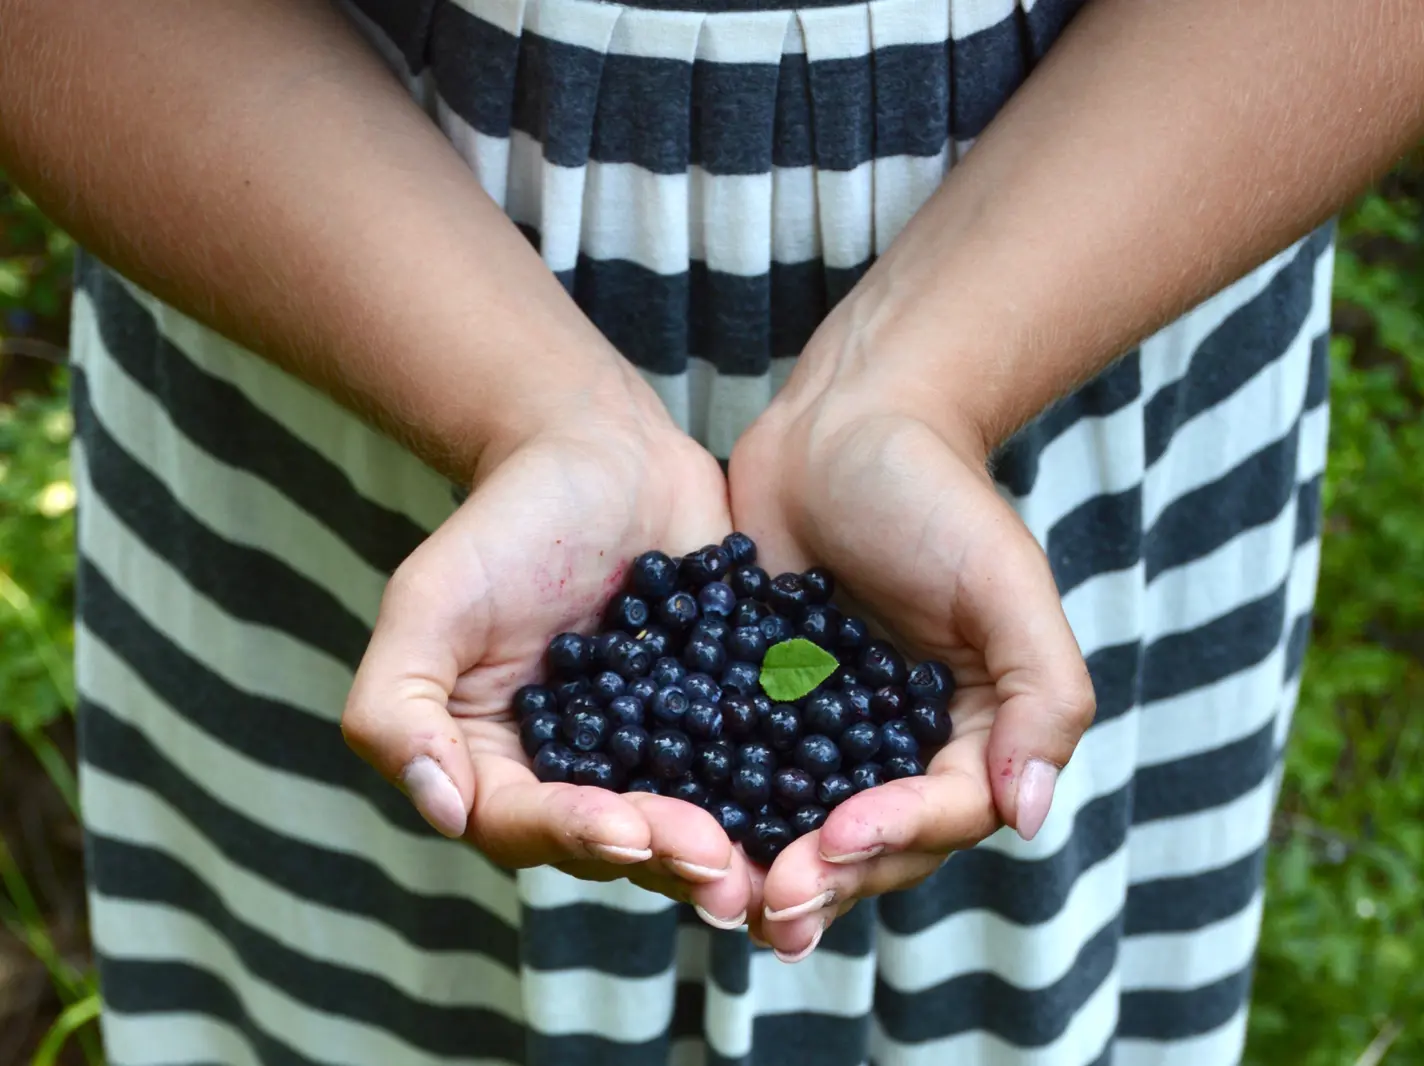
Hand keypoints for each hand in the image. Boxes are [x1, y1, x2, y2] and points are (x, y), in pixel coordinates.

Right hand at [342, 367, 754, 927]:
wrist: (602, 451)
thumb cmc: (505, 521)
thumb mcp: (429, 600)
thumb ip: (397, 705)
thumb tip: (440, 810)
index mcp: (499, 760)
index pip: (524, 822)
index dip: (572, 834)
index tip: (626, 829)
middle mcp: (579, 770)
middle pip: (615, 839)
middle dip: (663, 855)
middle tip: (717, 863)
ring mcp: (656, 747)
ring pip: (687, 818)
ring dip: (724, 848)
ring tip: (764, 864)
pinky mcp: (719, 715)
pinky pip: (748, 762)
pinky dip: (778, 787)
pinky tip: (817, 803)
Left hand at [727, 341, 1095, 957]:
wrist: (845, 421)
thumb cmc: (935, 492)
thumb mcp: (1005, 583)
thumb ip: (1040, 694)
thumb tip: (1030, 815)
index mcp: (970, 726)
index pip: (946, 809)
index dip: (899, 836)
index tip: (842, 839)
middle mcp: (899, 740)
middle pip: (872, 837)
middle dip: (827, 876)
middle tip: (772, 907)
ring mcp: (824, 724)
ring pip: (801, 819)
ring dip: (769, 866)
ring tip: (726, 901)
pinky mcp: (758, 698)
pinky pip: (738, 765)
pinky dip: (716, 804)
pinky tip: (676, 833)